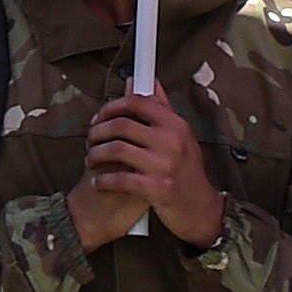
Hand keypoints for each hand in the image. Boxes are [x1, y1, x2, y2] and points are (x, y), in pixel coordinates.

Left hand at [82, 92, 222, 248]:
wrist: (201, 209)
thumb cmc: (187, 171)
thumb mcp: (181, 136)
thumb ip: (162, 109)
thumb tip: (147, 82)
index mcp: (176, 124)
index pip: (137, 101)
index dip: (112, 106)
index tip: (100, 116)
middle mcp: (172, 141)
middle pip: (121, 124)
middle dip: (97, 131)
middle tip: (90, 139)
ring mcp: (165, 165)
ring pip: (116, 149)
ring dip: (95, 154)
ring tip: (91, 160)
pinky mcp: (157, 189)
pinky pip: (119, 179)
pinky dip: (103, 180)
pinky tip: (98, 182)